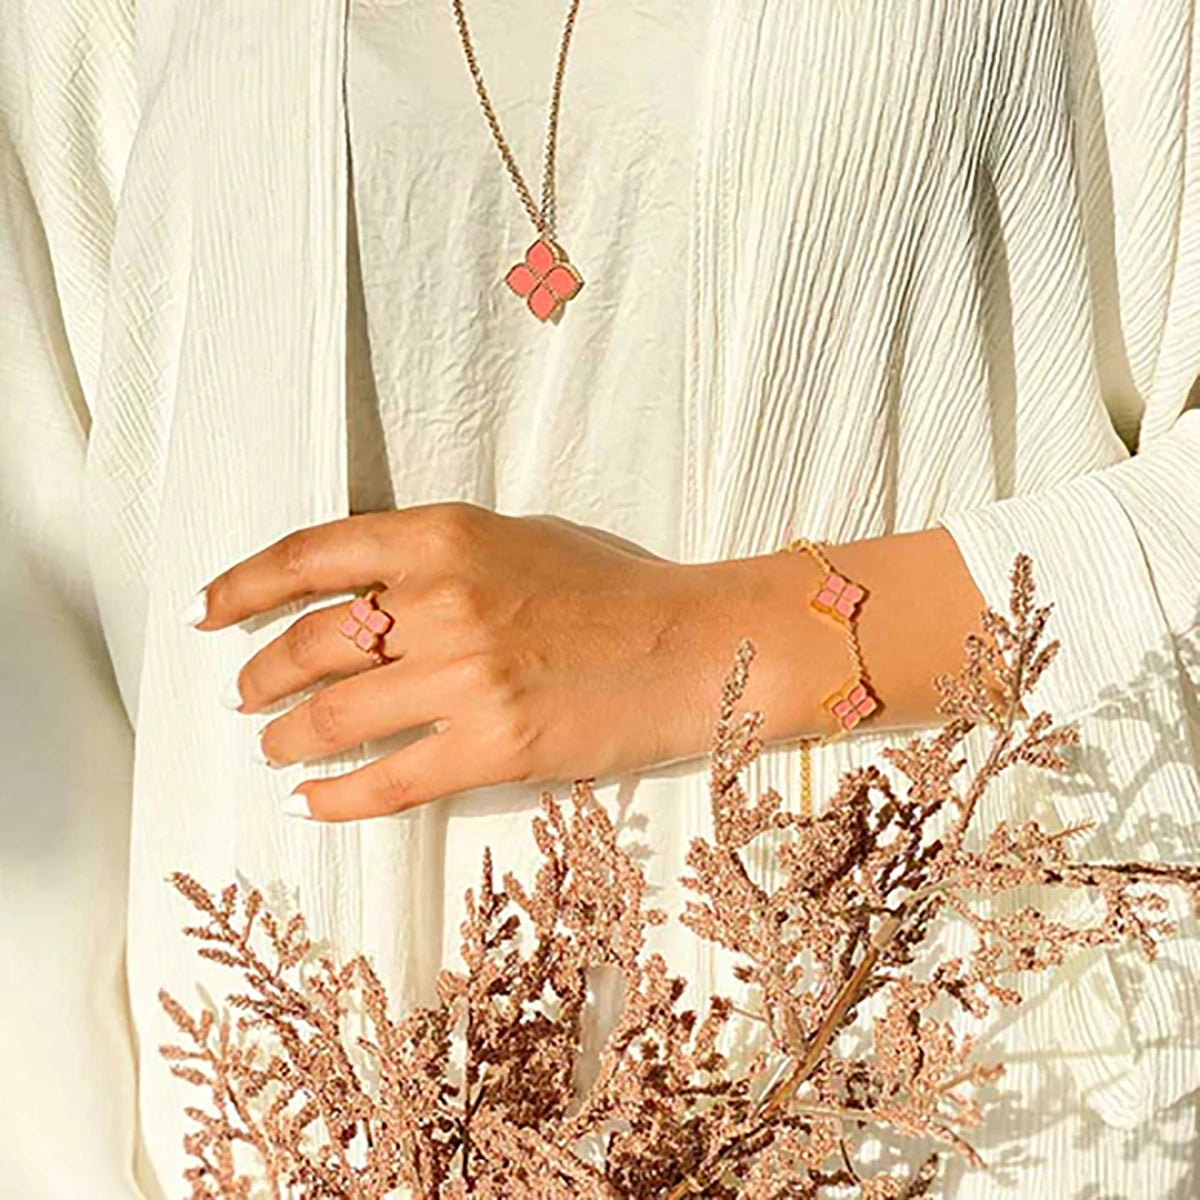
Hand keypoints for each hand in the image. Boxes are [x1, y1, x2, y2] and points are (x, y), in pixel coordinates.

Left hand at [187, 502, 802, 821]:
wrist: (692, 644)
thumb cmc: (609, 591)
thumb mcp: (512, 541)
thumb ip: (428, 560)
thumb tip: (347, 600)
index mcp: (444, 535)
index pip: (309, 555)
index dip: (241, 586)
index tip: (208, 614)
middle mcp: (444, 599)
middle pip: (307, 644)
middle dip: (258, 679)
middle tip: (245, 699)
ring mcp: (468, 675)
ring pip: (333, 716)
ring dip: (287, 739)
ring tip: (275, 748)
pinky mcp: (495, 745)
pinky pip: (386, 780)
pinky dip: (334, 797)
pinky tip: (311, 801)